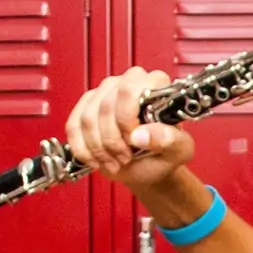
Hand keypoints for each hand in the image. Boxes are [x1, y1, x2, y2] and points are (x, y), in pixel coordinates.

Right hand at [65, 66, 195, 195]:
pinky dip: (84, 150)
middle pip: (106, 106)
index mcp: (154, 86)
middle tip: (126, 156)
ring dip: (99, 148)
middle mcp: (127, 83)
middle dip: (113, 139)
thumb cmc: (164, 155)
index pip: (129, 88)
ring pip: (87, 118)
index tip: (134, 140)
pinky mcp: (86, 107)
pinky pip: (73, 126)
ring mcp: (104, 93)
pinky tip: (98, 159)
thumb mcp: (178, 151)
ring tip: (116, 161)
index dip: (127, 118)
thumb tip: (141, 135)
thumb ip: (169, 140)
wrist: (147, 169)